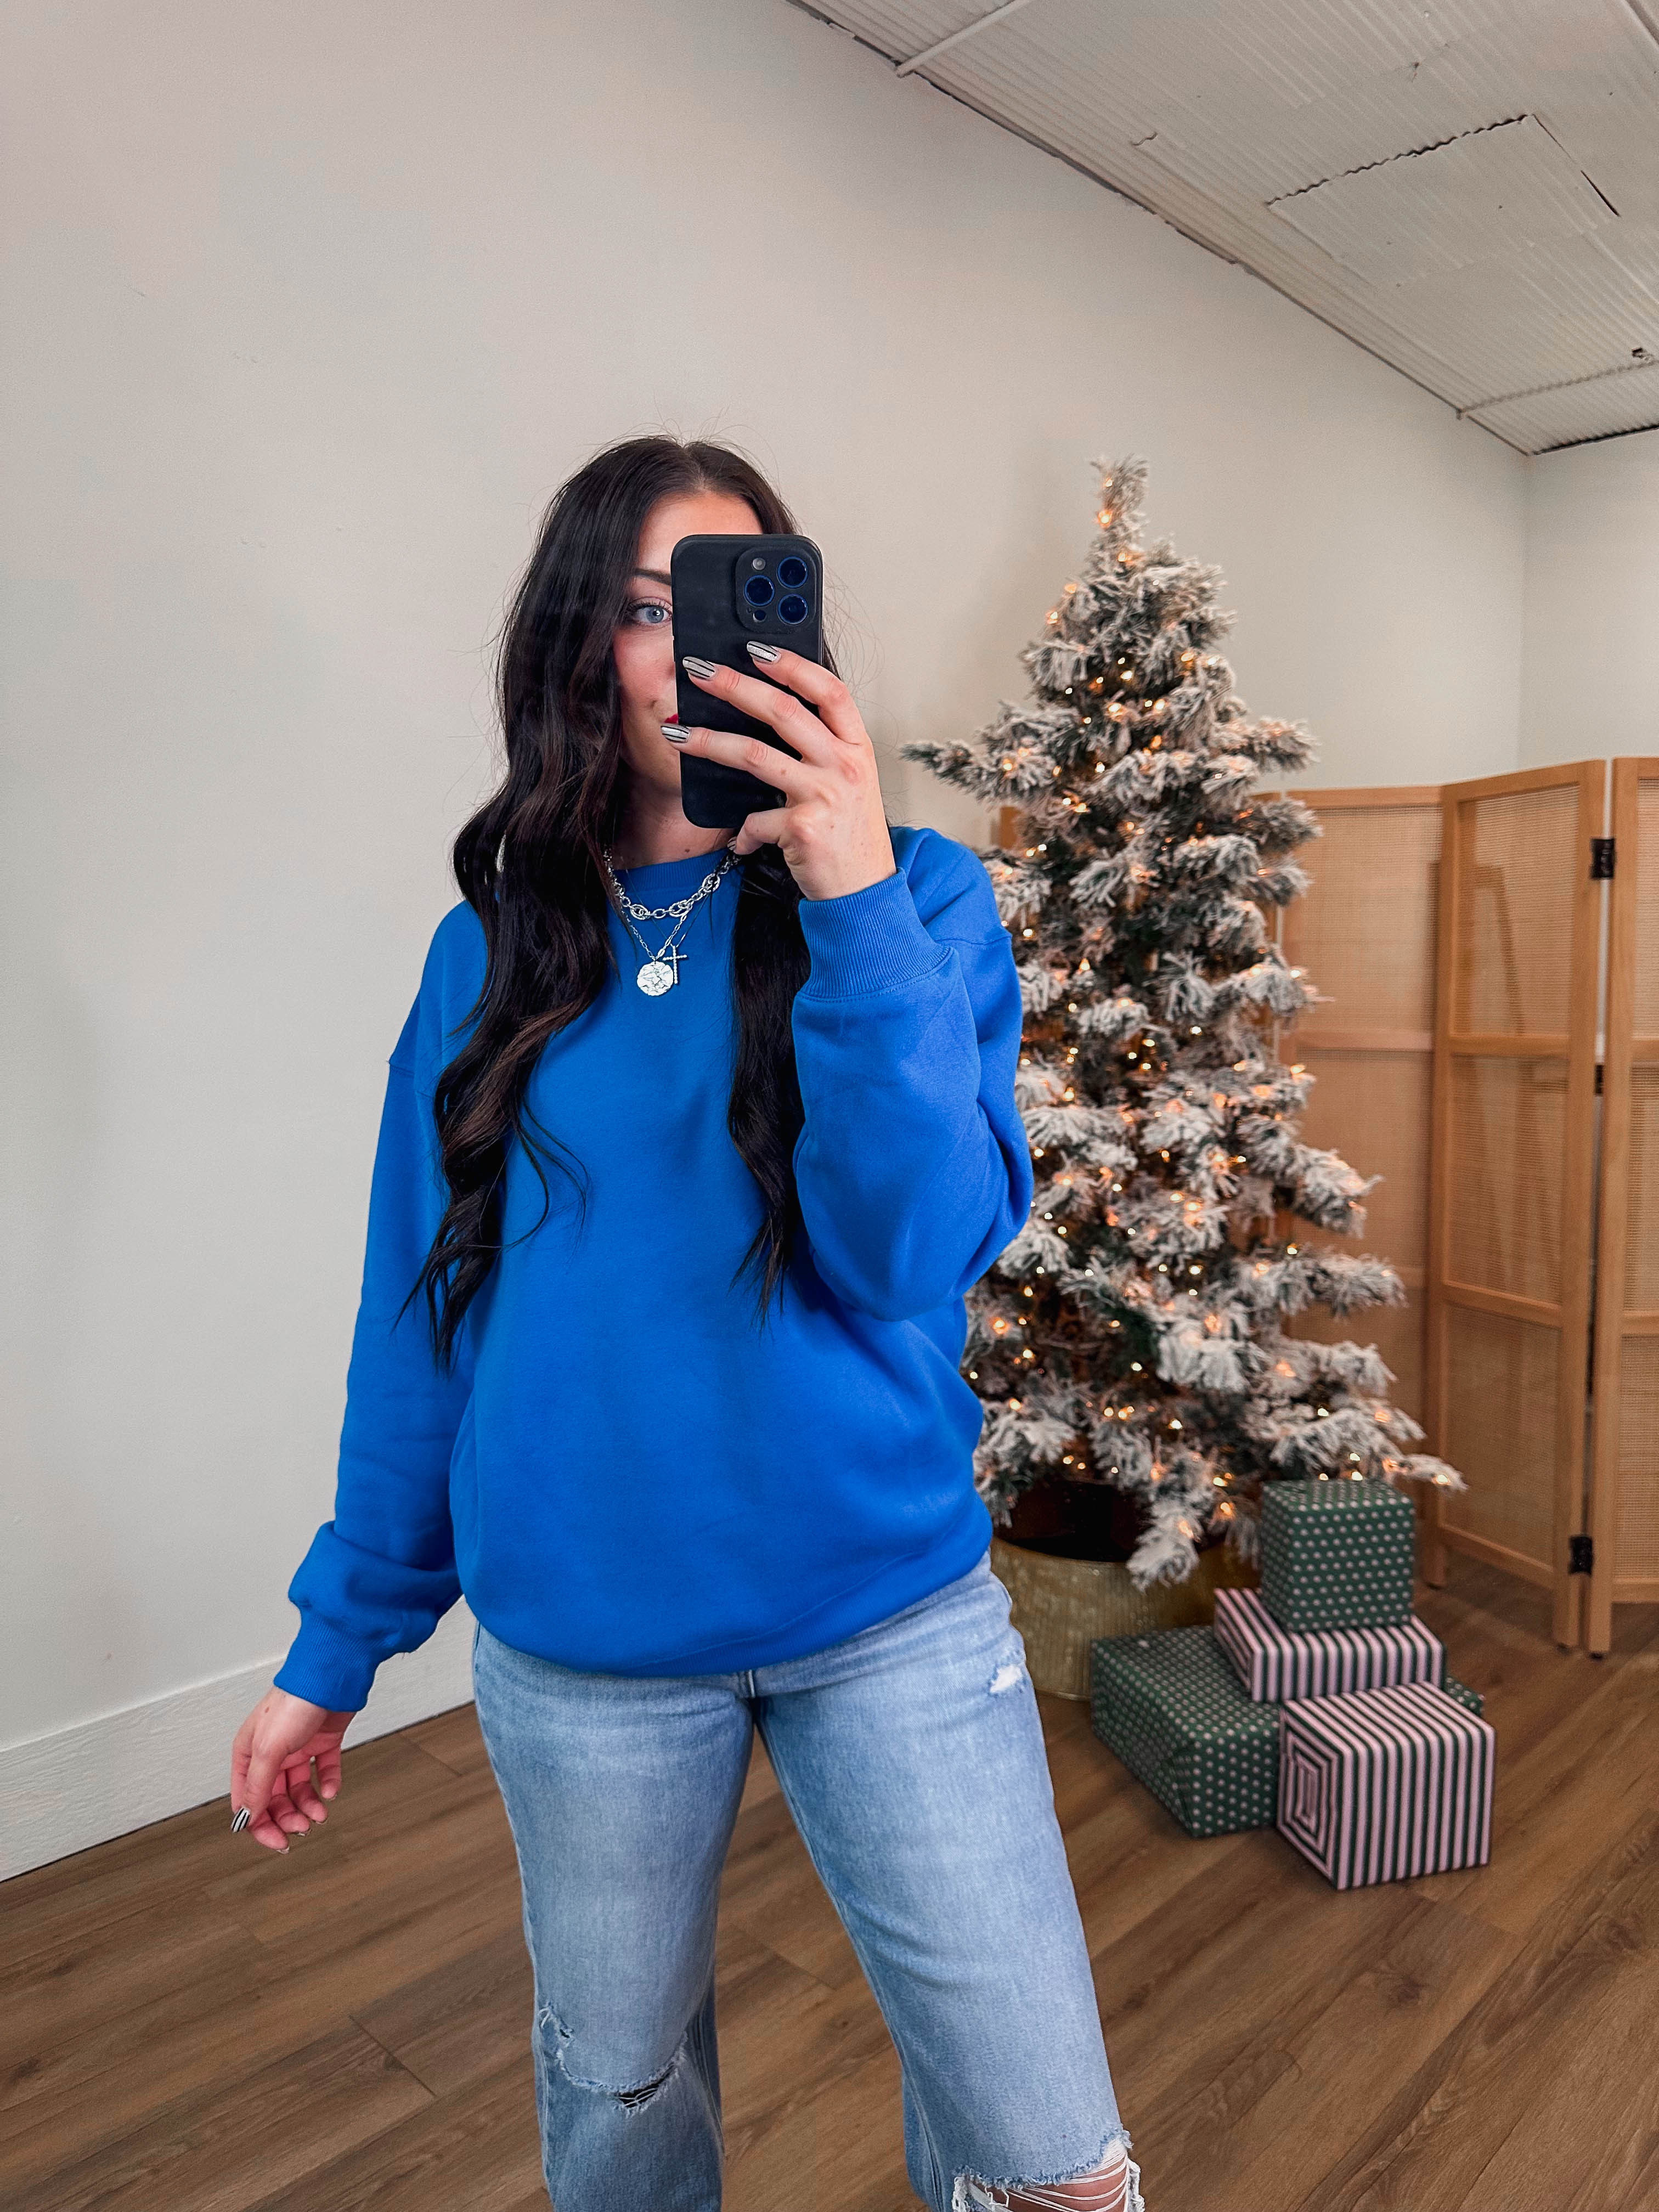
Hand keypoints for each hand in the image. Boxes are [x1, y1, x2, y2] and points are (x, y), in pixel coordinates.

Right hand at [230, 1687, 355, 1853]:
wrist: (331, 1675)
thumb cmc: (294, 1701)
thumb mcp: (268, 1748)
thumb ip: (258, 1785)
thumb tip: (248, 1816)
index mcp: (249, 1753)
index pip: (248, 1799)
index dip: (260, 1824)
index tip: (277, 1842)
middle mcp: (272, 1752)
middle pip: (274, 1798)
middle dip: (287, 1817)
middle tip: (302, 1828)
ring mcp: (298, 1747)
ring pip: (299, 1789)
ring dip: (308, 1805)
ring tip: (320, 1812)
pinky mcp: (323, 1742)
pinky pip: (323, 1771)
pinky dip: (328, 1784)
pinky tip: (330, 1791)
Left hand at [672, 647, 895, 901]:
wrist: (865, 892)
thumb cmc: (849, 835)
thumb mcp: (848, 783)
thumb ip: (819, 750)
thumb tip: (764, 719)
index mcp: (858, 747)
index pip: (830, 691)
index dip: (793, 665)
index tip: (757, 647)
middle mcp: (846, 765)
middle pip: (784, 712)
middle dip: (734, 686)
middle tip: (697, 671)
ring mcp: (826, 796)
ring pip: (755, 755)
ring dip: (709, 741)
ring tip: (676, 733)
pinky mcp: (804, 829)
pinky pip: (754, 819)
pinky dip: (741, 832)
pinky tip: (739, 840)